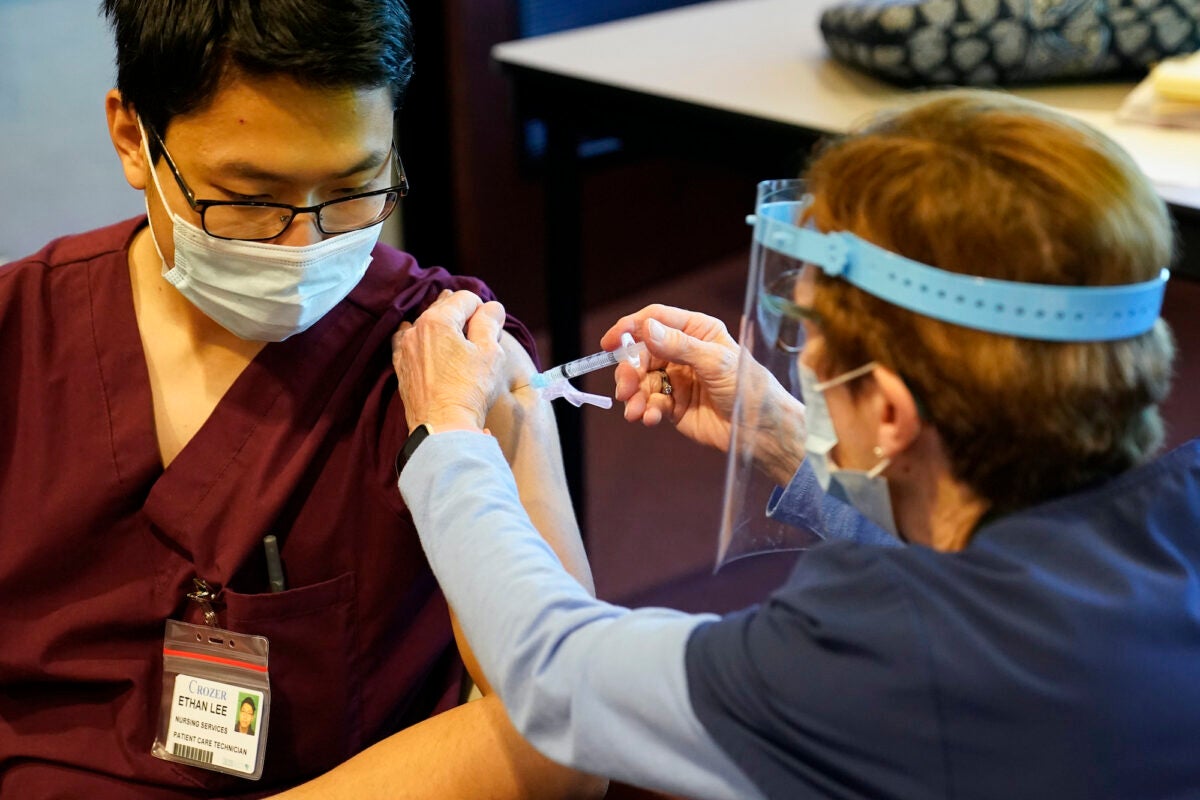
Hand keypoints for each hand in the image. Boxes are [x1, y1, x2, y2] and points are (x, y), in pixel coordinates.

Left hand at [392, 290, 507, 432]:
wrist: (443, 428)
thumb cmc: (469, 391)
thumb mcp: (490, 352)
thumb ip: (489, 322)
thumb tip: (491, 307)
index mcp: (438, 320)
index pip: (467, 299)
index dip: (484, 311)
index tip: (492, 331)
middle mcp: (416, 329)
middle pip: (446, 308)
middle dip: (465, 318)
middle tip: (481, 341)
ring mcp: (405, 349)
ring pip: (428, 325)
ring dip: (445, 330)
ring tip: (460, 348)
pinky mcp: (401, 368)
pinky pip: (411, 344)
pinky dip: (423, 342)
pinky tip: (430, 349)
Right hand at [599, 305, 742, 452]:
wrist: (760, 432)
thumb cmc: (749, 388)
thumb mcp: (715, 362)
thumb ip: (680, 346)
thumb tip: (646, 329)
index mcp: (697, 331)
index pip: (656, 320)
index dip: (631, 328)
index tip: (611, 342)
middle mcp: (683, 352)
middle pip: (642, 354)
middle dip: (629, 371)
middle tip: (623, 389)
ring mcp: (677, 379)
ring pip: (641, 381)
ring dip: (634, 395)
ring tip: (635, 411)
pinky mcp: (674, 405)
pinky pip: (650, 403)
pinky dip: (645, 411)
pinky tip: (650, 419)